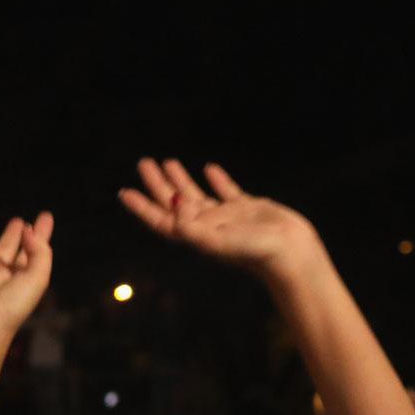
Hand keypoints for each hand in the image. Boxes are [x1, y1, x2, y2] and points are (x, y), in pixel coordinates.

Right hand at [0, 211, 54, 357]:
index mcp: (19, 277)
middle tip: (19, 220)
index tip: (45, 215)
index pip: (33, 250)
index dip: (40, 233)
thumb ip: (40, 250)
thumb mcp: (38, 278)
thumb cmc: (10, 308)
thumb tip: (25, 228)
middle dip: (13, 234)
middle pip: (6, 248)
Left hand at [119, 159, 322, 281]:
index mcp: (195, 235)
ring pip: (196, 194)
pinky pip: (226, 191)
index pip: (161, 219)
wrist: (290, 253)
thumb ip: (193, 228)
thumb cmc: (255, 252)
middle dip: (157, 183)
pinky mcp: (247, 209)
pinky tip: (209, 168)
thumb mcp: (219, 241)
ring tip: (167, 161)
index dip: (141, 207)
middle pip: (173, 202)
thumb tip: (173, 208)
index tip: (124, 191)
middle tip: (143, 162)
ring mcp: (226, 217)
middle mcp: (206, 226)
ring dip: (180, 179)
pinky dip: (217, 179)